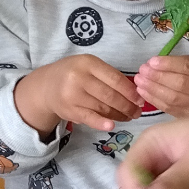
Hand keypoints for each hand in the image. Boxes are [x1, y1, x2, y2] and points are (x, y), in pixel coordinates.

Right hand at [14, 55, 139, 135]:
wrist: (47, 86)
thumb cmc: (74, 73)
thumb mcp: (90, 66)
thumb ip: (109, 75)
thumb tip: (135, 92)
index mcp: (88, 63)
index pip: (115, 79)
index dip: (130, 91)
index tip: (141, 99)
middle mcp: (79, 78)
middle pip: (110, 95)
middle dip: (127, 106)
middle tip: (138, 112)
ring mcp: (72, 95)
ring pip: (102, 108)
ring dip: (119, 115)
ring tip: (129, 117)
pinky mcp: (69, 110)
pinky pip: (89, 118)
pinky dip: (101, 123)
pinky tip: (112, 125)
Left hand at [135, 56, 188, 117]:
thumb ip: (183, 64)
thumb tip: (153, 64)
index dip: (168, 64)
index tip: (151, 61)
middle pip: (180, 83)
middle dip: (157, 77)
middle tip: (141, 71)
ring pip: (173, 98)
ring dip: (152, 89)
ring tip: (139, 81)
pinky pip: (169, 109)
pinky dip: (154, 100)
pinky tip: (144, 92)